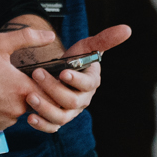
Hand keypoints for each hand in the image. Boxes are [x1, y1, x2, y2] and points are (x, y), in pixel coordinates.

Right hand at [0, 23, 53, 130]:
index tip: (38, 74)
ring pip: (22, 110)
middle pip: (36, 101)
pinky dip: (4, 109)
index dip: (46, 81)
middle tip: (13, 78)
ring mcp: (6, 120)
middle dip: (29, 89)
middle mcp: (16, 108)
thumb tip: (48, 35)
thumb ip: (27, 37)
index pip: (50, 90)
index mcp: (21, 88)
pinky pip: (8, 118)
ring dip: (16, 100)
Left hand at [8, 24, 131, 132]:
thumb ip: (105, 39)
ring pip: (61, 117)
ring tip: (30, 96)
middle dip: (53, 88)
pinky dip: (41, 125)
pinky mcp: (56, 120)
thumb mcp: (87, 46)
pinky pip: (50, 127)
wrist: (58, 73)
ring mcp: (70, 112)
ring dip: (45, 108)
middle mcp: (82, 100)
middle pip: (72, 101)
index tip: (63, 72)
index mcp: (91, 83)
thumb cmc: (75, 59)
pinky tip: (29, 118)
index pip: (87, 84)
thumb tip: (127, 29)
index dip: (76, 79)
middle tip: (37, 74)